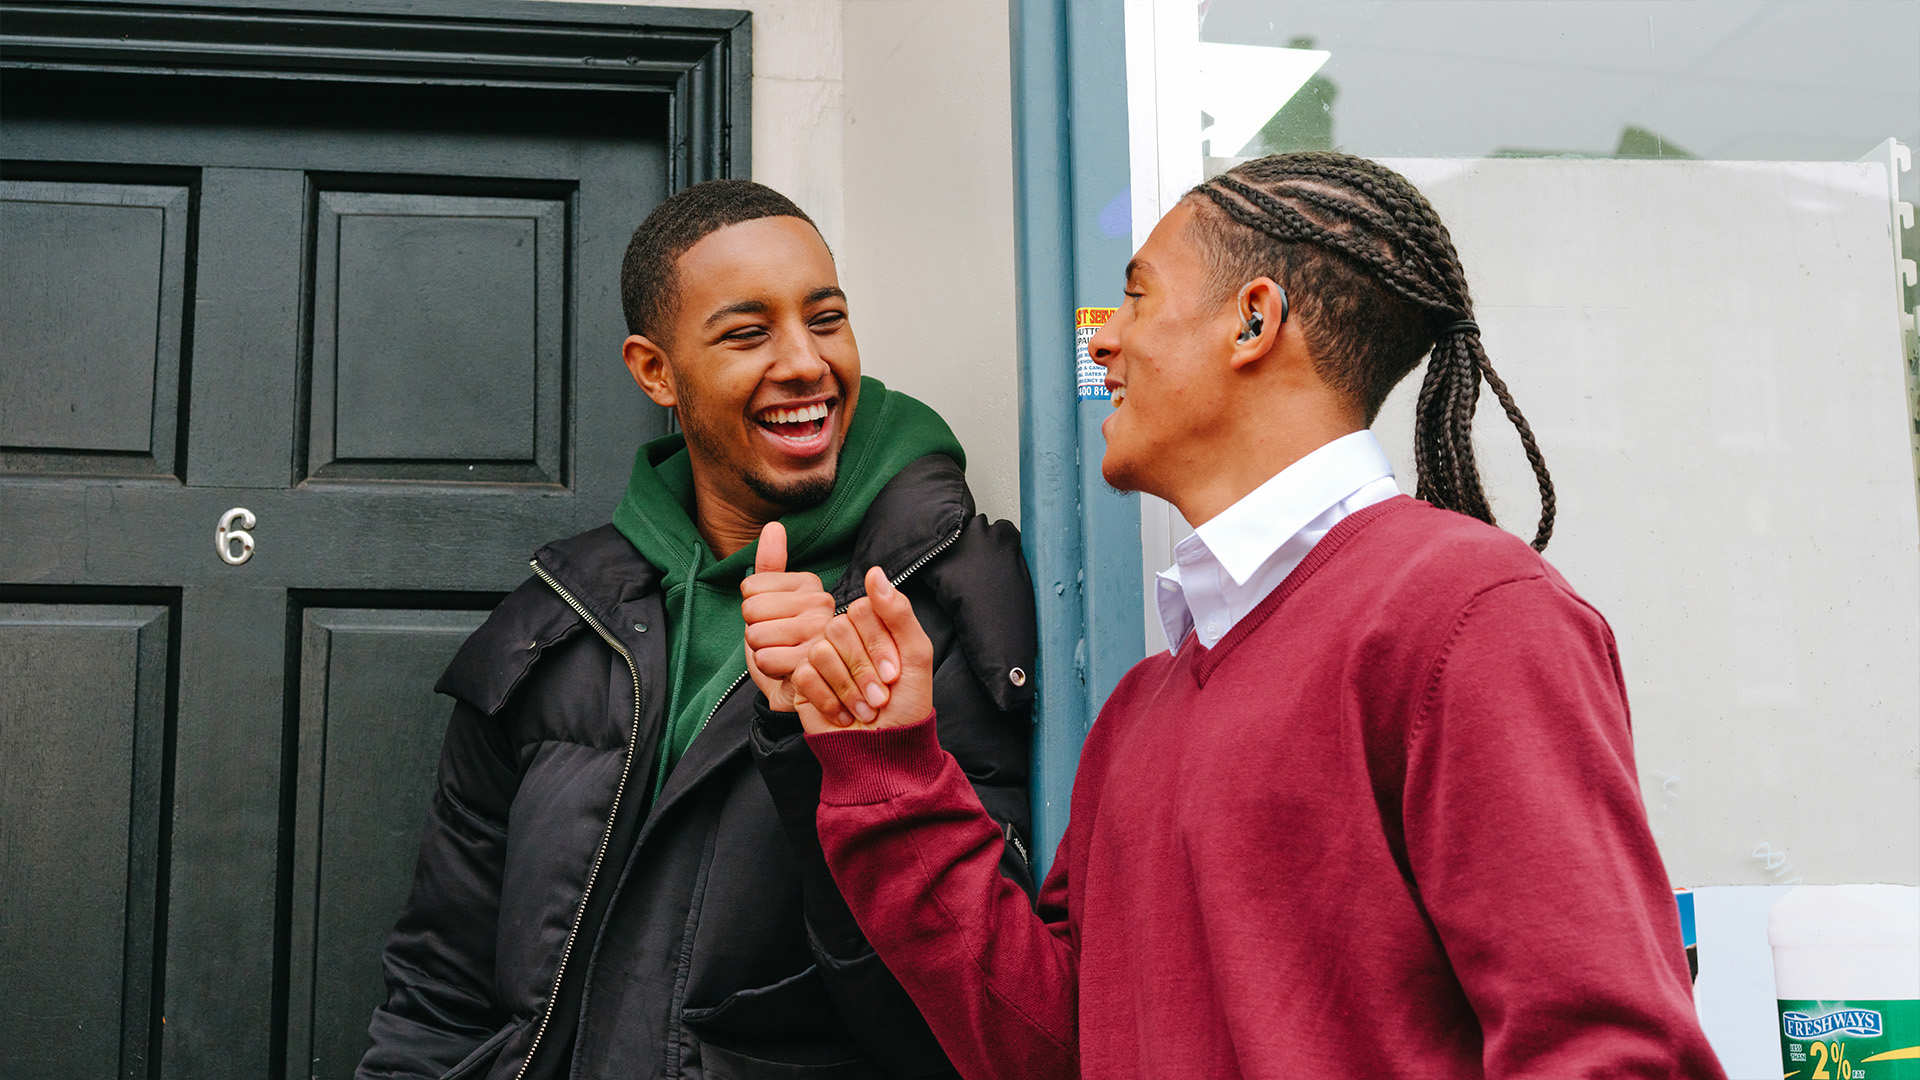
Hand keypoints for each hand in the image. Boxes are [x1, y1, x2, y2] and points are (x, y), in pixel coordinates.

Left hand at [741, 521, 834, 711]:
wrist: (804, 689)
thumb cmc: (787, 644)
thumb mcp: (774, 602)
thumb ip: (772, 565)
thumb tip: (774, 526)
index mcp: (811, 586)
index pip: (750, 587)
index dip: (752, 609)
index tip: (775, 620)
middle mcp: (822, 605)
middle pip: (751, 609)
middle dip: (754, 631)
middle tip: (777, 641)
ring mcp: (821, 634)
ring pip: (756, 635)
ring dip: (760, 652)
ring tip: (782, 655)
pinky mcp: (814, 662)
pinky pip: (765, 659)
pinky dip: (768, 669)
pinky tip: (786, 671)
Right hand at [791, 566, 932, 735]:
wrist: (884, 752)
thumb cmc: (906, 706)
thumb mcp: (916, 655)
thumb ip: (899, 612)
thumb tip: (875, 572)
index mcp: (872, 625)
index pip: (862, 609)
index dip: (877, 643)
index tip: (894, 674)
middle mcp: (844, 637)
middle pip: (839, 628)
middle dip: (863, 670)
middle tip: (880, 698)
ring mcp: (821, 657)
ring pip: (820, 651)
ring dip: (848, 689)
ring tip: (864, 711)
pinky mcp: (803, 681)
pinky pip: (804, 674)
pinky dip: (829, 700)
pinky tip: (843, 716)